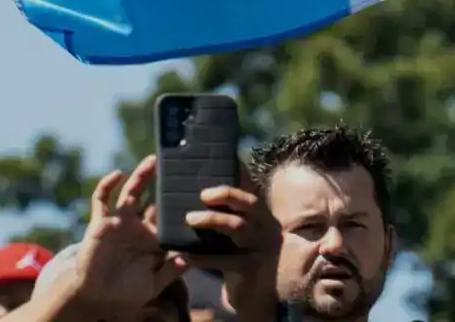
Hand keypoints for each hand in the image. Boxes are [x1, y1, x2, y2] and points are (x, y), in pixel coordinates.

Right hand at [71, 156, 186, 312]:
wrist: (94, 298)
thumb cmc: (125, 293)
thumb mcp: (152, 285)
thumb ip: (170, 272)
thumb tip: (189, 258)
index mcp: (153, 238)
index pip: (169, 215)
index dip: (179, 203)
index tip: (193, 189)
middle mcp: (138, 225)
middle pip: (153, 197)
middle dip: (163, 181)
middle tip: (177, 164)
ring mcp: (119, 221)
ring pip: (131, 192)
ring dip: (141, 175)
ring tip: (153, 160)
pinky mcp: (101, 222)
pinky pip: (102, 199)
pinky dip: (107, 184)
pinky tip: (117, 174)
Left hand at [185, 165, 281, 321]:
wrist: (269, 294)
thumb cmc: (252, 257)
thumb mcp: (252, 233)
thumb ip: (238, 214)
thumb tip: (214, 185)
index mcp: (263, 215)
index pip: (251, 188)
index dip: (240, 174)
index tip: (227, 160)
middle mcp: (264, 227)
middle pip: (249, 203)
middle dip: (226, 194)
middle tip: (203, 193)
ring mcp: (258, 247)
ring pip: (237, 227)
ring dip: (212, 220)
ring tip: (189, 218)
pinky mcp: (248, 269)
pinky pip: (222, 260)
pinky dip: (201, 257)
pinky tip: (184, 255)